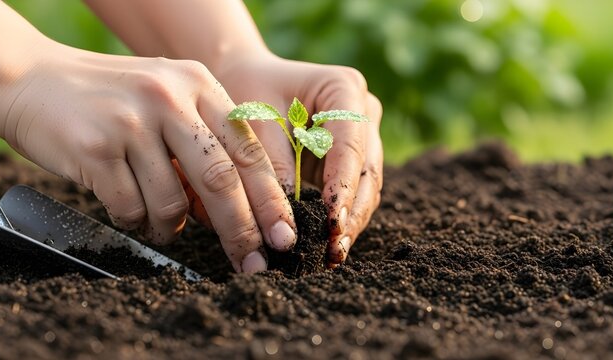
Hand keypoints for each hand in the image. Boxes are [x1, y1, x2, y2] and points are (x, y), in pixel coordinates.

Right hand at [0, 42, 295, 272]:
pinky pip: (131, 208)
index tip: (283, 236)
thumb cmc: (113, 100)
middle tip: (252, 263)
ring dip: (171, 227)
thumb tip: (244, 210)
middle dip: (241, 230)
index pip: (248, 150)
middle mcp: (170, 98)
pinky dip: (136, 221)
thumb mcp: (169, 101)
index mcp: (198, 85)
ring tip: (161, 223)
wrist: (34, 79)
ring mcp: (131, 121)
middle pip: (221, 179)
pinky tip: (128, 209)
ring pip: (172, 203)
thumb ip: (207, 142)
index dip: (270, 199)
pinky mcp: (96, 148)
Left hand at [216, 53, 382, 266]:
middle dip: (351, 212)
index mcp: (343, 88)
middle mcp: (363, 110)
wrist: (245, 79)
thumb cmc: (246, 92)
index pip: (349, 143)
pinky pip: (353, 193)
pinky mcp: (352, 158)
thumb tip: (287, 223)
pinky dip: (341, 218)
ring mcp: (363, 135)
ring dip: (350, 222)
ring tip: (331, 256)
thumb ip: (272, 167)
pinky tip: (327, 246)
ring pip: (366, 186)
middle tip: (333, 250)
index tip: (332, 221)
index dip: (342, 186)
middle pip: (367, 169)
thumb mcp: (253, 122)